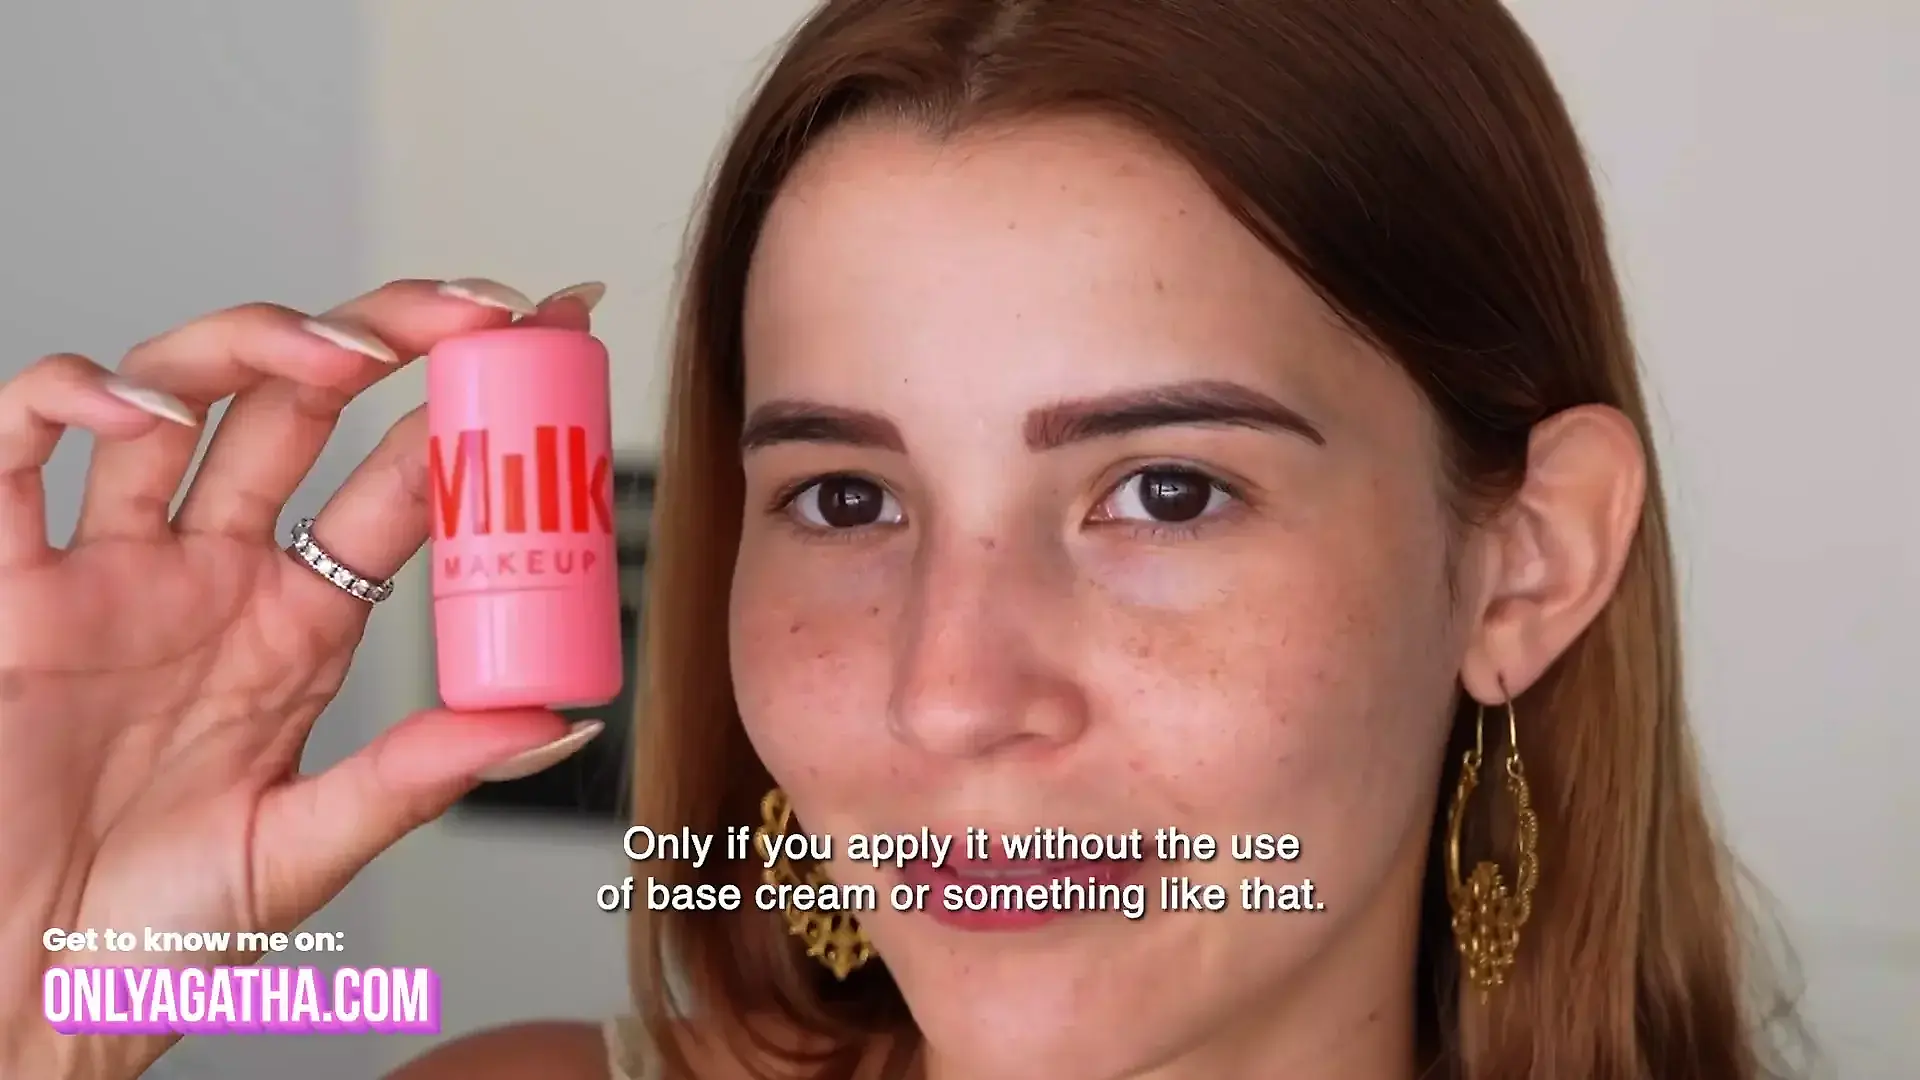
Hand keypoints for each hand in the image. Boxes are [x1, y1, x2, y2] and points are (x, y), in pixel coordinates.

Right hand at [0, 279, 609, 1078]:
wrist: (30, 991)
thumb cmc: (159, 931)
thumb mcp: (312, 844)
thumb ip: (423, 773)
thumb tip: (557, 719)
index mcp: (303, 620)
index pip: (401, 480)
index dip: (472, 408)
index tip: (552, 344)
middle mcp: (219, 571)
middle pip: (304, 402)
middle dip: (390, 334)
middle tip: (478, 311)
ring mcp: (117, 567)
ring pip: (180, 394)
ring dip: (259, 343)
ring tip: (348, 351)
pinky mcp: (12, 589)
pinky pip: (19, 454)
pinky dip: (70, 402)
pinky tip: (142, 412)